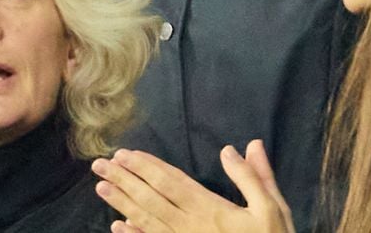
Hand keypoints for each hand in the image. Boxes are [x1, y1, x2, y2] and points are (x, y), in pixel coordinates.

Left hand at [92, 140, 293, 232]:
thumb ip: (254, 177)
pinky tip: (116, 227)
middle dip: (124, 179)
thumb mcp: (271, 209)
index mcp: (210, 210)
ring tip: (100, 186)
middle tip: (99, 164)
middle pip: (150, 199)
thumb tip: (241, 146)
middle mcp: (190, 227)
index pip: (170, 183)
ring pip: (146, 221)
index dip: (146, 167)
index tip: (124, 153)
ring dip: (121, 203)